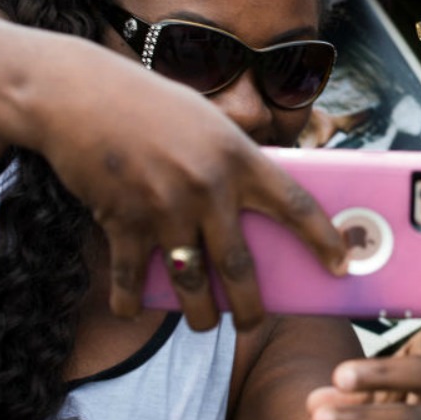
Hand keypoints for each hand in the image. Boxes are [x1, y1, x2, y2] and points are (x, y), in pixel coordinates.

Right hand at [30, 43, 346, 331]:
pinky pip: (132, 276)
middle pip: (240, 267)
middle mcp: (208, 187)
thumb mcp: (211, 124)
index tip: (340, 266)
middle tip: (254, 323)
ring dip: (199, 314)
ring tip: (204, 325)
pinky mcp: (123, 220)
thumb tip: (257, 210)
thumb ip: (235, 164)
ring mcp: (165, 208)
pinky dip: (131, 299)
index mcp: (240, 158)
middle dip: (251, 306)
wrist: (79, 95)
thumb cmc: (153, 106)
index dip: (323, 241)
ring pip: (192, 282)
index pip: (297, 206)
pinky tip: (132, 309)